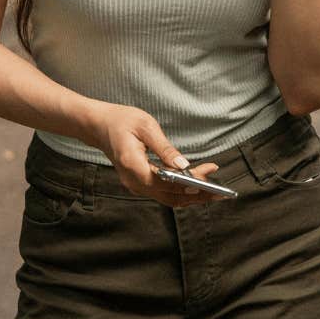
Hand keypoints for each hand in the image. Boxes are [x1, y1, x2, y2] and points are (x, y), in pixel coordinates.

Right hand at [86, 103, 224, 207]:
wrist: (98, 125)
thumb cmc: (121, 121)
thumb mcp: (146, 127)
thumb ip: (165, 148)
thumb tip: (184, 166)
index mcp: (134, 166)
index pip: (167, 182)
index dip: (190, 183)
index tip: (210, 174)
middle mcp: (134, 182)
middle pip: (170, 195)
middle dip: (196, 194)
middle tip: (220, 191)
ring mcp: (135, 185)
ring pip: (167, 197)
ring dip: (191, 195)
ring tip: (214, 189)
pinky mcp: (139, 182)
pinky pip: (163, 192)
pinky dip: (180, 190)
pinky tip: (196, 184)